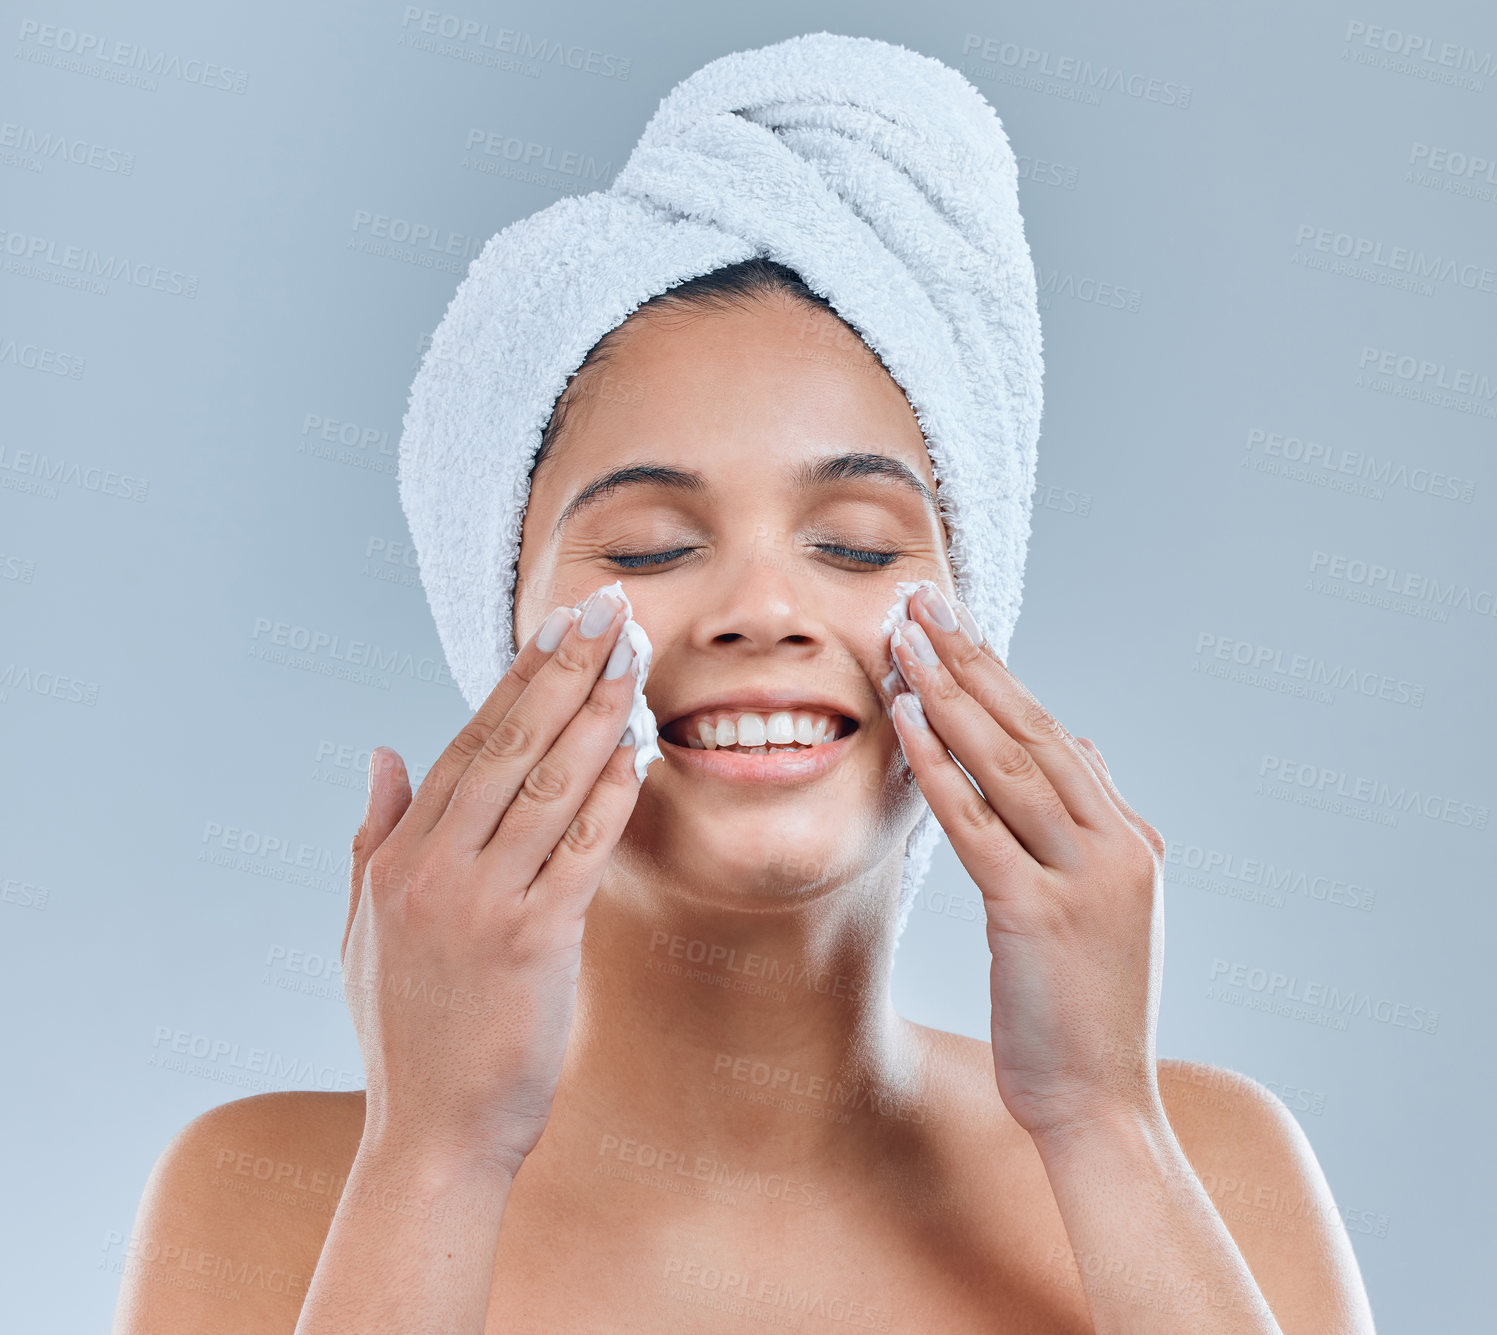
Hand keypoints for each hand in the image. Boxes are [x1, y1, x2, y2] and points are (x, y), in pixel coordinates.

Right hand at [342, 585, 647, 1176]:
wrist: (433, 1134)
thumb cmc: (408, 1031)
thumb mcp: (363, 928)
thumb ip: (372, 835)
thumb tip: (380, 752)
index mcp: (396, 859)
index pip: (465, 746)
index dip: (515, 680)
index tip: (555, 627)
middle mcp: (434, 868)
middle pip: (509, 746)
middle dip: (563, 671)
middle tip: (606, 609)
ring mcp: (482, 902)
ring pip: (548, 785)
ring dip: (596, 716)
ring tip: (632, 660)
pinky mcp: (533, 940)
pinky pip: (581, 850)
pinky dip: (612, 796)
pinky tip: (640, 751)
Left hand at [885, 584, 1166, 1146]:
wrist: (1102, 1104)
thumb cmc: (1086, 1008)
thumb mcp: (1105, 904)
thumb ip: (1092, 821)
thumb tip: (1076, 743)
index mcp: (1129, 839)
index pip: (1054, 736)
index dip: (1000, 675)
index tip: (955, 624)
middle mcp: (1116, 846)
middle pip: (1032, 732)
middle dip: (972, 661)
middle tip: (924, 600)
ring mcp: (1083, 879)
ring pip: (1007, 765)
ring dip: (950, 695)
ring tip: (906, 638)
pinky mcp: (1037, 915)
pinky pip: (979, 825)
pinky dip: (939, 766)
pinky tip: (905, 719)